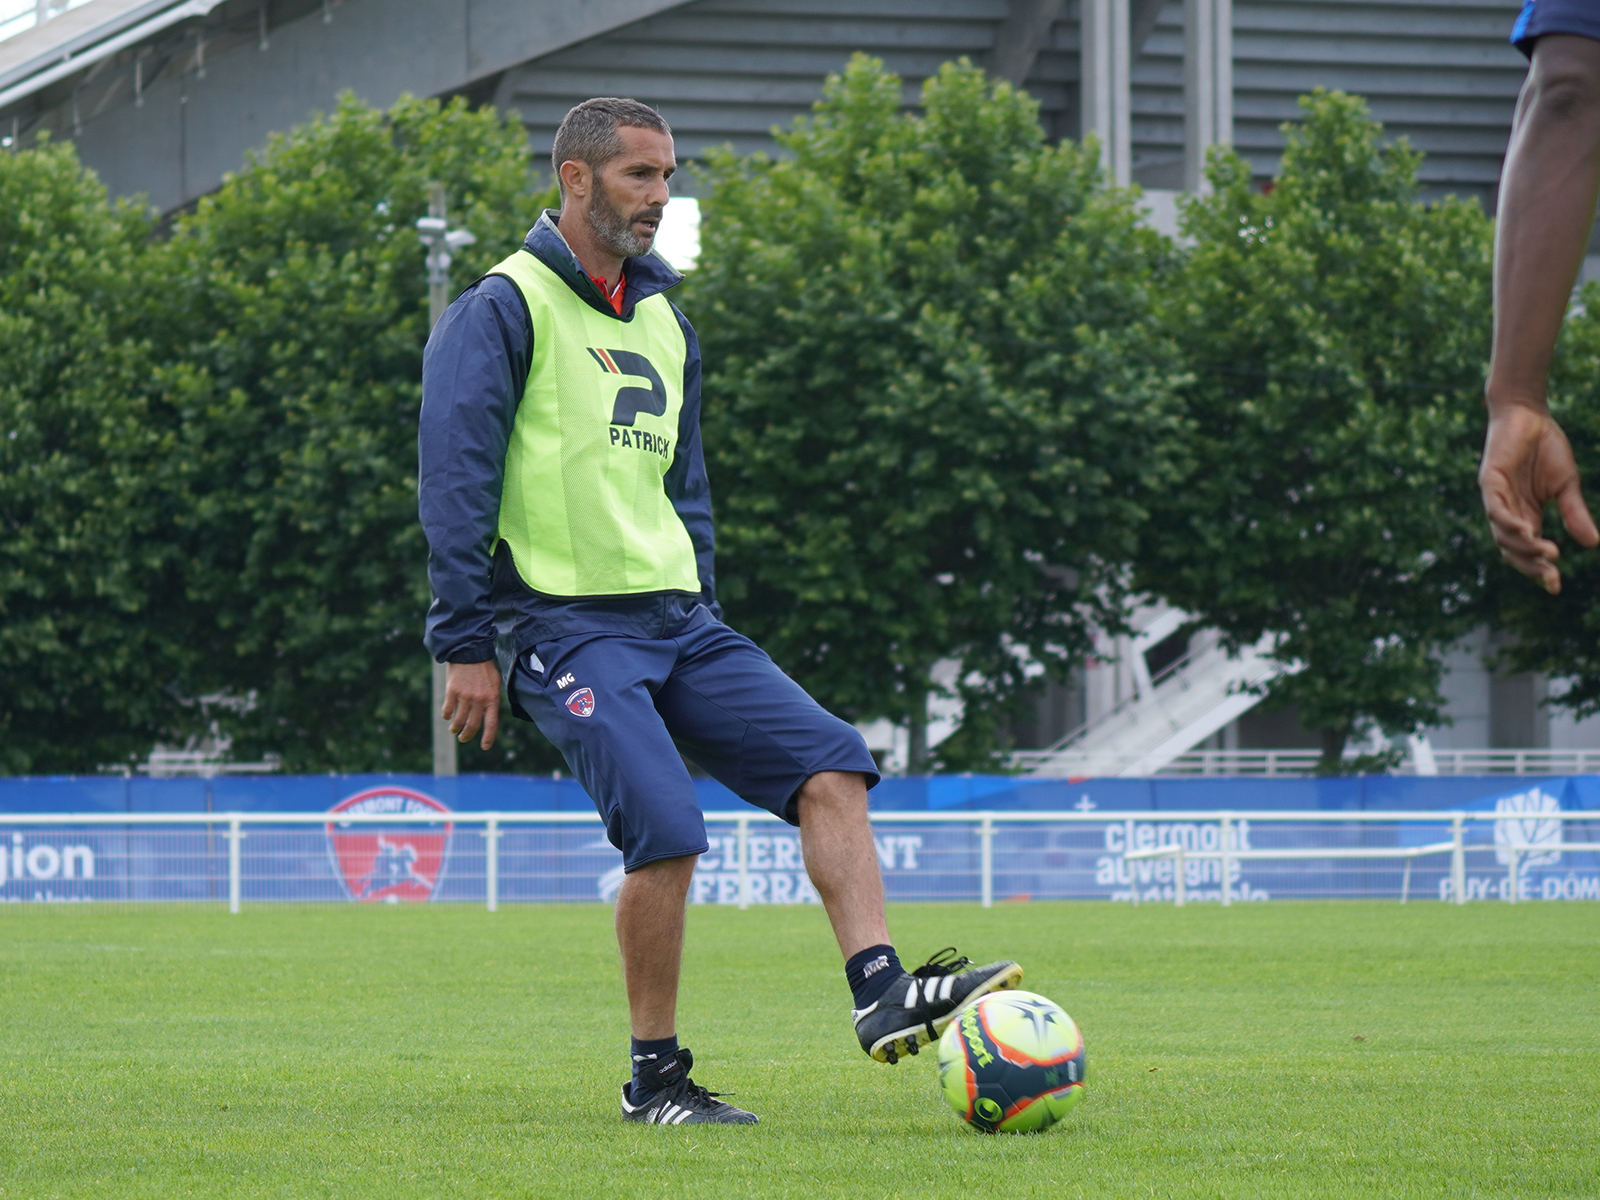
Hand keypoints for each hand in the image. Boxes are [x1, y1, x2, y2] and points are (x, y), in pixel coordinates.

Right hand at [442, 660, 500, 749]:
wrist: (470, 652)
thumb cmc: (484, 668)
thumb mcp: (494, 683)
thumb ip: (491, 699)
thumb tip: (487, 716)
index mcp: (492, 698)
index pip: (492, 723)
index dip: (488, 737)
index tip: (484, 747)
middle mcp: (479, 699)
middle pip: (473, 725)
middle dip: (467, 735)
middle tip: (463, 738)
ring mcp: (465, 696)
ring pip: (459, 720)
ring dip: (456, 728)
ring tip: (454, 730)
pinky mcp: (452, 691)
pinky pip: (448, 709)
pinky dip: (447, 715)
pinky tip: (447, 716)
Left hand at [1479, 403, 1598, 592]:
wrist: (1530, 415)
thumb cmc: (1545, 449)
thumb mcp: (1566, 486)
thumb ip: (1574, 513)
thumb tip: (1592, 544)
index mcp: (1524, 515)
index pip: (1527, 550)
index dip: (1538, 570)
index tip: (1555, 587)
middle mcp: (1507, 511)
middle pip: (1511, 549)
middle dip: (1530, 566)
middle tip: (1551, 575)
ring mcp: (1495, 498)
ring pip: (1502, 533)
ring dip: (1523, 546)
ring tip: (1546, 554)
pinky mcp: (1489, 481)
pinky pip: (1495, 509)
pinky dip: (1509, 522)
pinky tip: (1526, 531)